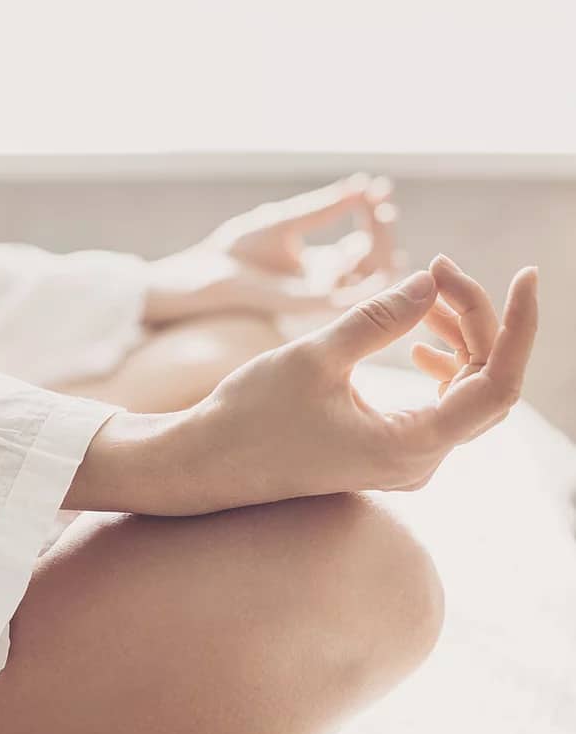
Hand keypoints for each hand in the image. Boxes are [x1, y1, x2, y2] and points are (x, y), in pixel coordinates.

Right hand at [66, 257, 536, 514]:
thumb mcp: (315, 357)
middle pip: (484, 385)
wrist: (207, 462)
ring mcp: (404, 460)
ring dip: (458, 342)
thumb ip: (379, 318)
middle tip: (440, 271)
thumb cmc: (250, 416)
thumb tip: (431, 280)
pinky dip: (440, 368)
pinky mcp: (386, 452)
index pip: (496, 384)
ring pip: (463, 395)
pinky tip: (422, 345)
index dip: (518, 326)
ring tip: (427, 298)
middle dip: (475, 321)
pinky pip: (438, 408)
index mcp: (409, 446)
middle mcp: (418, 461)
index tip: (526, 275)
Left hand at [142, 175, 404, 324]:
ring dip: (383, 249)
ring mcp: (317, 299)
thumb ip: (324, 209)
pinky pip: (351, 299)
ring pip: (371, 282)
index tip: (378, 192)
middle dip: (383, 235)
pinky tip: (377, 248)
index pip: (364, 249)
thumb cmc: (236, 250)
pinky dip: (372, 279)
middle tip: (381, 207)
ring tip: (380, 216)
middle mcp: (324, 287)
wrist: (203, 274)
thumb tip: (364, 187)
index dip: (376, 222)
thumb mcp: (288, 221)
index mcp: (320, 268)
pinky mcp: (306, 307)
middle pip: (374, 267)